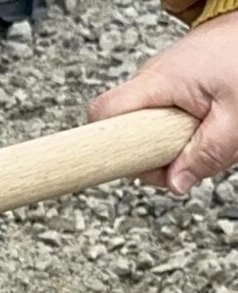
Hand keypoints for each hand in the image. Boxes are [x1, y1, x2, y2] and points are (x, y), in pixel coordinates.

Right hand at [88, 11, 237, 194]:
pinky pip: (162, 113)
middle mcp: (153, 76)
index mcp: (159, 82)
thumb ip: (205, 156)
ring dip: (169, 142)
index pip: (101, 116)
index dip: (99, 146)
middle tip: (184, 158)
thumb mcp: (236, 119)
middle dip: (150, 156)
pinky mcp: (174, 80)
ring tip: (204, 134)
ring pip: (145, 126)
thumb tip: (176, 184)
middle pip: (123, 131)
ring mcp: (162, 77)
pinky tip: (205, 123)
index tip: (100, 167)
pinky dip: (180, 126)